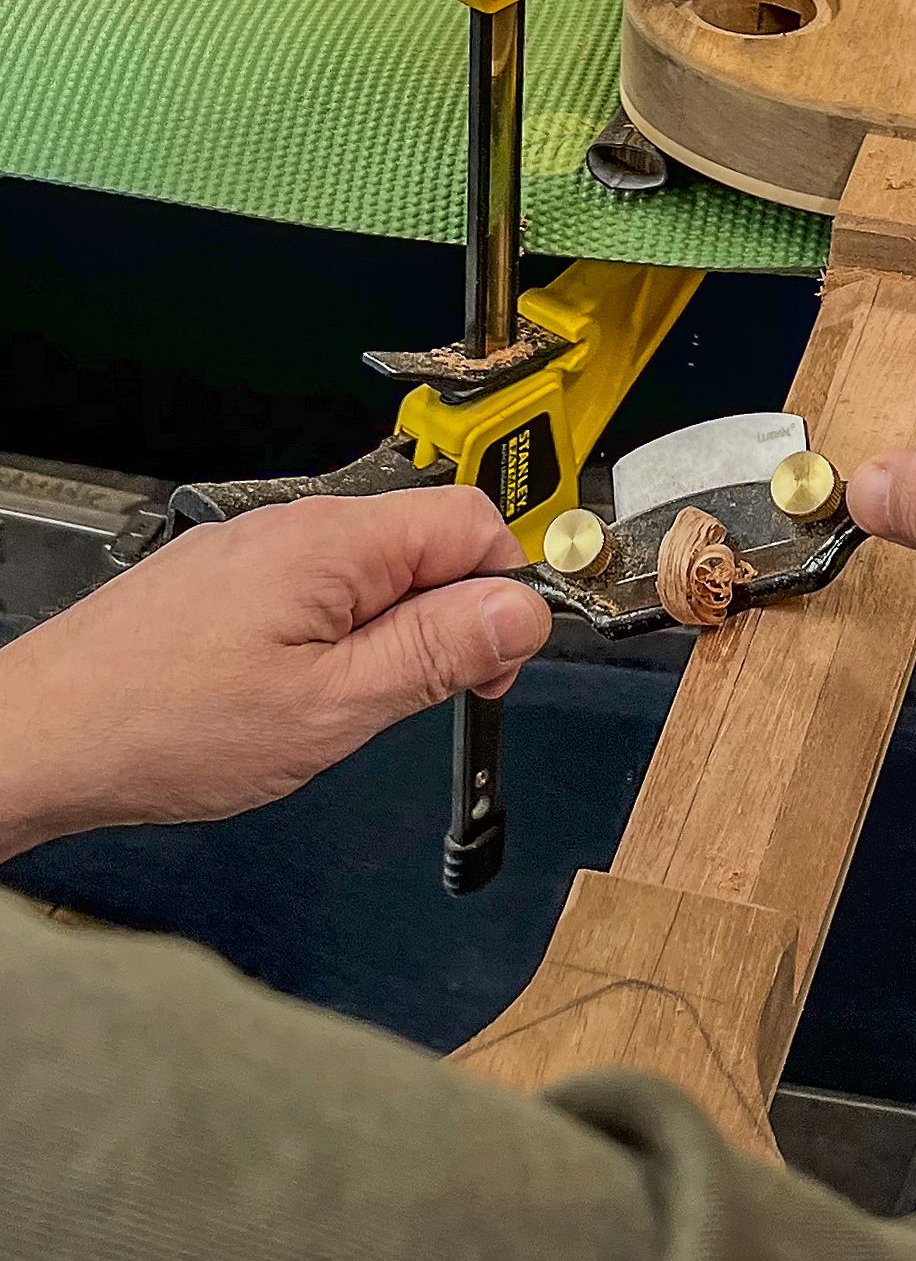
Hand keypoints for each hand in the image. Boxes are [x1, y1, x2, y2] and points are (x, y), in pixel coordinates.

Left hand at [0, 488, 549, 859]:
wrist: (39, 738)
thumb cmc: (161, 726)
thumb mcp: (332, 707)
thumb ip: (437, 652)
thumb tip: (523, 610)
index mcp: (335, 540)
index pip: (474, 522)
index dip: (504, 595)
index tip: (493, 666)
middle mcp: (296, 525)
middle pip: (427, 544)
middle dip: (450, 619)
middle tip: (424, 698)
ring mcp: (258, 548)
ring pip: (373, 572)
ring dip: (391, 634)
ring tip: (349, 706)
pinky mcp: (227, 579)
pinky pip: (319, 589)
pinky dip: (337, 637)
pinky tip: (300, 694)